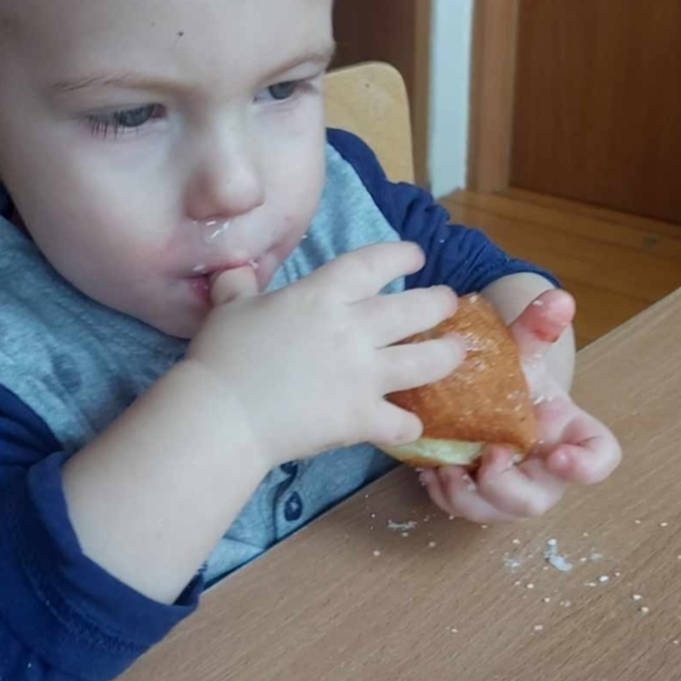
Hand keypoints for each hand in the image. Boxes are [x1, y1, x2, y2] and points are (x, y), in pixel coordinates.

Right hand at [183, 242, 466, 468]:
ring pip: (426, 362)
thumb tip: (236, 271)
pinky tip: (410, 424)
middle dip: (439, 302)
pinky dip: (408, 425)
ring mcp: (364, 375)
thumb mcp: (228, 307)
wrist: (224, 414)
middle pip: (415, 308)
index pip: (374, 263)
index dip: (400, 255)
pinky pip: (401, 422)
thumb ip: (239, 285)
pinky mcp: (362, 418)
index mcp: (323, 295)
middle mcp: (354, 329)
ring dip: (447, 355)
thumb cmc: (223, 355)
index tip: (415, 255)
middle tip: (448, 301)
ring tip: (458, 351)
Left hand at [418, 289, 621, 521]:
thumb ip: (538, 327)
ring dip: (470, 497)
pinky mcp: (477, 494)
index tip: (560, 456)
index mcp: (568, 433)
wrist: (486, 390)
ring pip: (497, 513)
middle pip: (540, 500)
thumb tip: (557, 297)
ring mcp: (510, 487)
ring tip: (446, 467)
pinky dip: (444, 494)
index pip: (600, 457)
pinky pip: (462, 509)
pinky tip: (427, 467)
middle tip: (489, 458)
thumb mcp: (522, 349)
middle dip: (511, 488)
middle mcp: (544, 469)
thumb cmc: (514, 375)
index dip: (588, 466)